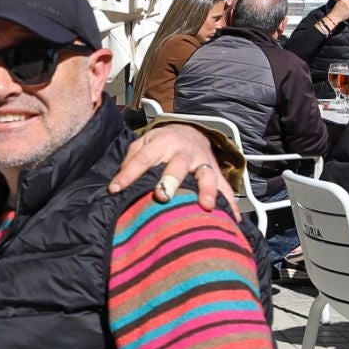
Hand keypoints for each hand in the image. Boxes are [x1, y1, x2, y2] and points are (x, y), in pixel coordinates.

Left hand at [111, 121, 226, 210]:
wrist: (190, 131)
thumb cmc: (162, 141)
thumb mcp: (143, 142)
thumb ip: (131, 159)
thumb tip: (118, 183)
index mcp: (162, 143)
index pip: (142, 159)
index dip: (128, 174)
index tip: (115, 189)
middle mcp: (183, 152)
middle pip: (177, 166)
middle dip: (171, 181)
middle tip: (163, 196)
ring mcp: (202, 162)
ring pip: (206, 175)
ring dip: (207, 190)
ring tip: (206, 206)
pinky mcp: (216, 172)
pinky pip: (225, 187)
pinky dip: (230, 202)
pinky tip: (233, 217)